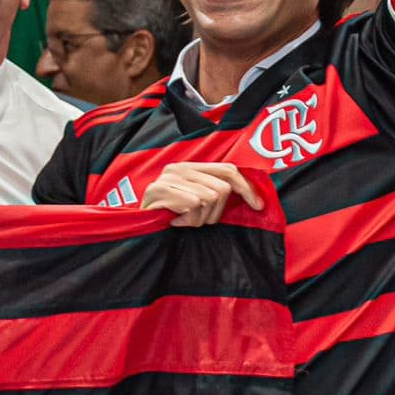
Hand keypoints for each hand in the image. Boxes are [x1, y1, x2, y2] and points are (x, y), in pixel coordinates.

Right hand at [140, 162, 263, 227]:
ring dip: (199, 219)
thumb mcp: (197, 203)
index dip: (247, 188)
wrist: (136, 228)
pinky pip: (192, 205)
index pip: (229, 170)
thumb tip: (252, 198)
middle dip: (215, 213)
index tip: (258, 206)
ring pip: (208, 199)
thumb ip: (217, 194)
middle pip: (222, 189)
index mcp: (192, 167)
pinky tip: (174, 222)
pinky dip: (187, 221)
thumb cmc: (171, 218)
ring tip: (183, 221)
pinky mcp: (159, 189)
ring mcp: (169, 177)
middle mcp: (181, 168)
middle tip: (197, 220)